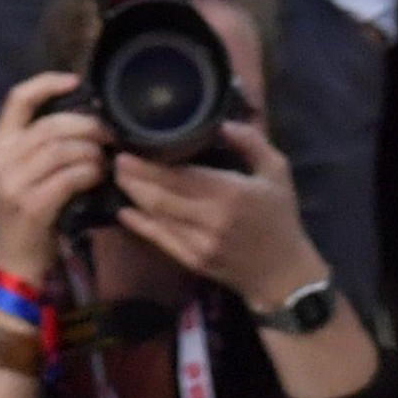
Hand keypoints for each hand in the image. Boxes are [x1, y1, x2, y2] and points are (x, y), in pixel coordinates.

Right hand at [0, 66, 110, 278]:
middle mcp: (2, 159)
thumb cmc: (26, 211)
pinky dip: (90, 173)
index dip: (48, 83)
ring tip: (105, 159)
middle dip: (87, 125)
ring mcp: (14, 183)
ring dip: (92, 152)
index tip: (76, 81)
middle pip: (52, 125)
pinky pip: (70, 177)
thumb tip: (85, 117)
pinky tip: (99, 177)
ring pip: (64, 150)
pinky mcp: (33, 205)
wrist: (13, 260)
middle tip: (109, 133)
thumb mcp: (23, 172)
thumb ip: (41, 144)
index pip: (18, 99)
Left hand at [108, 120, 321, 305]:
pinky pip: (160, 240)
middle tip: (115, 159)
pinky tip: (124, 211)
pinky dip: (140, 225)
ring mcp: (199, 244)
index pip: (181, 177)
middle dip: (134, 178)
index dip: (150, 165)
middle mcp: (211, 220)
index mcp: (231, 194)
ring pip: (157, 218)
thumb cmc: (280, 217)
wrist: (282, 274)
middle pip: (161, 197)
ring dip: (134, 197)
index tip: (129, 149)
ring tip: (118, 178)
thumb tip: (221, 123)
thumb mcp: (277, 171)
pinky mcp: (192, 261)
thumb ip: (251, 142)